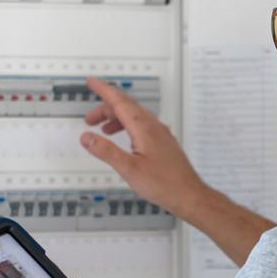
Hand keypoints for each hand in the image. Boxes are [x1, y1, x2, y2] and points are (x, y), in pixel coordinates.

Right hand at [80, 77, 210, 218]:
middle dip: (105, 109)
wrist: (189, 195)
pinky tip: (124, 140)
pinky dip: (128, 127)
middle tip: (90, 118)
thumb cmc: (165, 184)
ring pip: (135, 117)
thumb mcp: (129, 169)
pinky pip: (143, 126)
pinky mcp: (164, 143)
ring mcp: (160, 134)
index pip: (120, 102)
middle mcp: (154, 127)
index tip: (92, 82)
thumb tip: (87, 138)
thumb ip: (106, 151)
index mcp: (144, 128)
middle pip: (126, 107)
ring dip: (116, 119)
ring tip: (103, 131)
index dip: (104, 90)